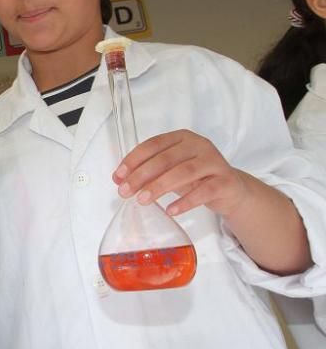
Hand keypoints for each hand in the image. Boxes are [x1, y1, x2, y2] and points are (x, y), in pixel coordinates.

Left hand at [113, 129, 251, 216]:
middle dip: (142, 176)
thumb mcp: (170, 171)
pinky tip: (170, 210)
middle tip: (125, 191)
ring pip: (183, 172)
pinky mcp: (226, 181)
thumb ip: (147, 172)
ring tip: (142, 200)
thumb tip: (118, 179)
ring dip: (159, 187)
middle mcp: (199, 145)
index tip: (118, 176)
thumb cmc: (196, 177)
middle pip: (165, 159)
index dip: (133, 160)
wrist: (231, 190)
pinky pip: (204, 191)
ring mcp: (214, 162)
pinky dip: (185, 202)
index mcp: (182, 138)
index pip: (153, 145)